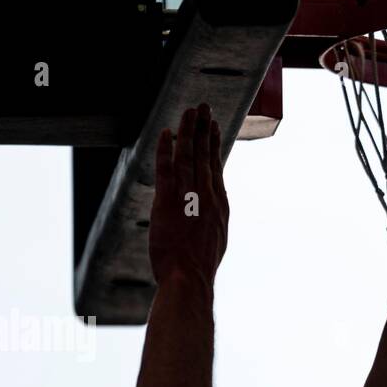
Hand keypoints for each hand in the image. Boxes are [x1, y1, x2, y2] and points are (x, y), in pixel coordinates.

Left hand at [149, 104, 229, 286]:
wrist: (190, 277)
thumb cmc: (200, 266)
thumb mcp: (216, 239)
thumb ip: (212, 220)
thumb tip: (212, 213)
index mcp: (219, 204)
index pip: (216, 166)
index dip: (214, 145)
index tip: (213, 128)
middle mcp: (207, 195)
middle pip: (205, 155)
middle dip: (204, 130)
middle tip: (203, 108)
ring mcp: (189, 197)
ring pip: (189, 156)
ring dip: (189, 131)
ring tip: (190, 112)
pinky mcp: (169, 202)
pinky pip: (167, 170)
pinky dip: (167, 150)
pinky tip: (168, 133)